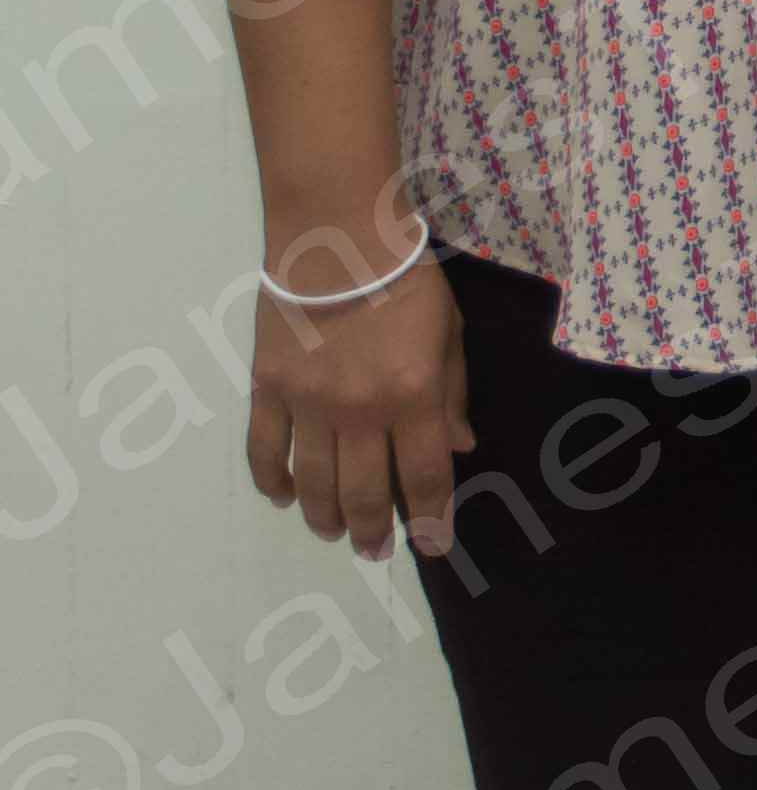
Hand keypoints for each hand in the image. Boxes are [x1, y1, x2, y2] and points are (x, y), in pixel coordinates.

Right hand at [247, 234, 468, 564]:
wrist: (337, 239)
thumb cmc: (406, 279)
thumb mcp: (449, 333)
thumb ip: (452, 395)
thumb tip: (460, 448)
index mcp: (413, 396)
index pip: (423, 476)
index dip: (430, 517)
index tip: (433, 544)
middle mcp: (359, 411)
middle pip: (363, 493)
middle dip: (374, 530)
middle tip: (377, 551)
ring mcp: (308, 404)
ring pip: (312, 483)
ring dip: (324, 517)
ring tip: (336, 533)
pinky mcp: (268, 390)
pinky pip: (264, 451)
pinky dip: (271, 481)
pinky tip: (282, 498)